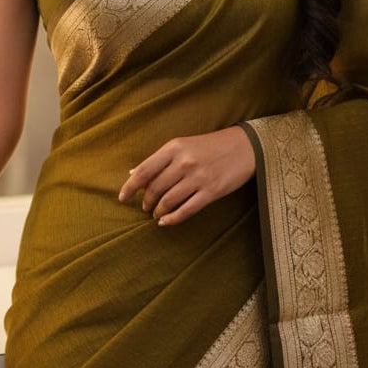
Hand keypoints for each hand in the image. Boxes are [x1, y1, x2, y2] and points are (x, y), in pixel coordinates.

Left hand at [118, 126, 255, 226]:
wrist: (245, 146)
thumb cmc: (210, 146)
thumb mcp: (183, 144)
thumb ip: (159, 159)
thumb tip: (133, 174)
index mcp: (174, 147)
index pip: (144, 170)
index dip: (130, 187)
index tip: (122, 198)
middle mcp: (184, 162)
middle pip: (155, 189)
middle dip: (146, 202)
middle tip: (145, 207)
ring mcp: (198, 177)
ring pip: (168, 201)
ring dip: (158, 211)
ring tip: (156, 214)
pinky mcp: (211, 192)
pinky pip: (186, 210)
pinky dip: (172, 219)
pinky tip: (166, 222)